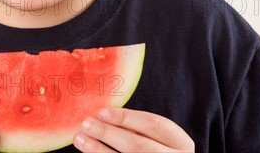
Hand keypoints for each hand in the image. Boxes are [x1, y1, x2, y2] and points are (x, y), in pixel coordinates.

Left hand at [73, 107, 193, 151]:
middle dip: (108, 133)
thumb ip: (136, 127)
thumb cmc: (157, 149)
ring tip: (79, 138)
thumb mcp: (156, 137)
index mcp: (180, 143)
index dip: (126, 117)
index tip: (101, 111)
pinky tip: (88, 152)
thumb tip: (102, 113)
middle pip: (136, 145)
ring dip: (98, 150)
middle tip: (86, 123)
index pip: (152, 124)